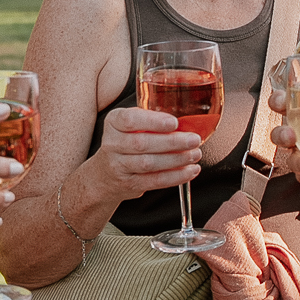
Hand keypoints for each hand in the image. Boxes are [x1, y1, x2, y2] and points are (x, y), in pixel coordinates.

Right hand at [86, 106, 208, 201]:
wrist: (105, 174)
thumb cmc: (126, 141)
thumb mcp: (131, 124)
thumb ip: (152, 118)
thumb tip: (188, 116)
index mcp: (114, 122)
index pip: (130, 120)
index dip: (153, 122)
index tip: (174, 122)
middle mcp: (112, 143)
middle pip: (142, 143)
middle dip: (172, 142)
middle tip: (194, 139)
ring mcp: (118, 165)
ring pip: (149, 163)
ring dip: (176, 159)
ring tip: (195, 154)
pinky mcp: (129, 183)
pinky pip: (154, 181)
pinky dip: (175, 176)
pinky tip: (190, 171)